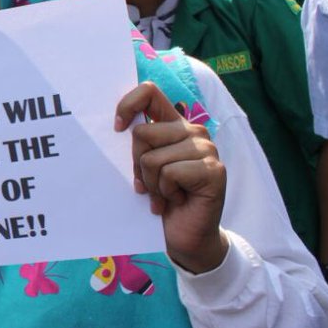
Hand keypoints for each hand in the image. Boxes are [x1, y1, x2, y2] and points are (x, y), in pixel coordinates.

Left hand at [115, 82, 228, 273]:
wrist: (186, 235)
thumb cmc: (161, 198)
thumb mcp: (143, 167)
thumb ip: (138, 144)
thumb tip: (114, 126)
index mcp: (174, 124)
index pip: (149, 92)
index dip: (128, 105)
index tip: (117, 128)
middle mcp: (193, 131)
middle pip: (142, 133)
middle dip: (137, 164)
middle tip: (151, 183)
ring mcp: (207, 149)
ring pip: (152, 157)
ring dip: (152, 183)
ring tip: (165, 194)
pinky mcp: (214, 170)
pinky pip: (169, 173)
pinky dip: (165, 192)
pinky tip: (177, 200)